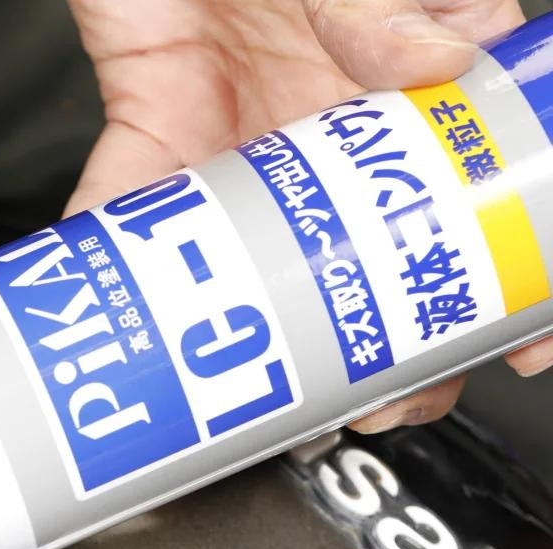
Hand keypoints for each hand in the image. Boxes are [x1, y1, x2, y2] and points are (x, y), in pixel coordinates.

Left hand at [66, 0, 534, 432]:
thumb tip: (452, 56)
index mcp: (400, 87)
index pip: (469, 195)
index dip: (501, 275)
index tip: (517, 339)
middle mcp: (324, 134)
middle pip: (370, 262)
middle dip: (387, 346)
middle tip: (384, 401)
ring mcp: (240, 147)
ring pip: (262, 268)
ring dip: (273, 341)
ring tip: (282, 398)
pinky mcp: (153, 138)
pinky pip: (129, 213)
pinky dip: (125, 267)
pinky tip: (136, 317)